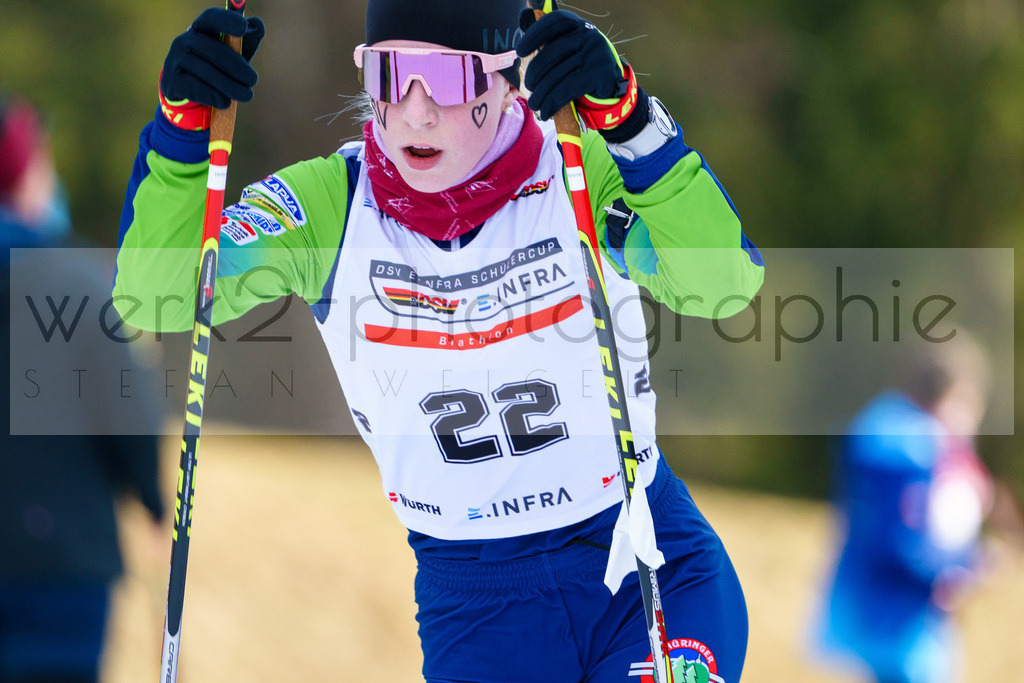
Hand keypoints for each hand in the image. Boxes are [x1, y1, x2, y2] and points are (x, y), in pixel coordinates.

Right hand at [160, 7, 264, 109]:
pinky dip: (213, 95)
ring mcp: (174, 60)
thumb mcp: (233, 54)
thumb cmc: (217, 68)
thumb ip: (246, 40)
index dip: (226, 20)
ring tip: (246, 96)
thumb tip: (258, 25)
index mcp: (200, 30)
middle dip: (237, 67)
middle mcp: (184, 41)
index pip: (211, 18)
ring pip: (205, 71)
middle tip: (253, 80)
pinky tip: (225, 102)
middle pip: (213, 50)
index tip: (243, 28)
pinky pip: (194, 87)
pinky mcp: (171, 81)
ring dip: (230, 86)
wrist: (190, 94)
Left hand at [516, 9, 637, 128]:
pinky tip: (546, 112)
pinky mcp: (600, 74)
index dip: (534, 35)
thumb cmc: (584, 70)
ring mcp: (596, 53)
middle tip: (529, 87)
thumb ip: (552, 46)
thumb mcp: (571, 53)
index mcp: (579, 26)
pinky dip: (552, 103)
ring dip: (541, 94)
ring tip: (535, 104)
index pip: (553, 23)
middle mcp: (589, 35)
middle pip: (550, 53)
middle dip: (534, 73)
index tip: (520, 52)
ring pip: (557, 75)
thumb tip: (520, 48)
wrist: (613, 90)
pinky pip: (567, 89)